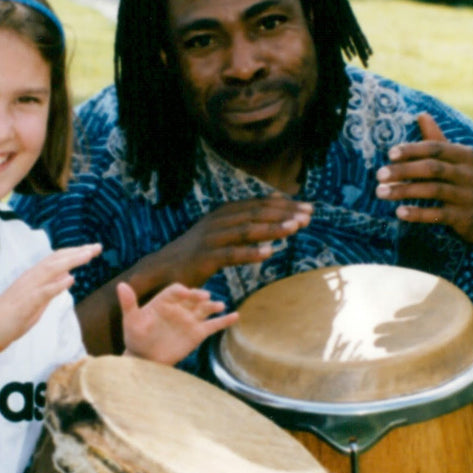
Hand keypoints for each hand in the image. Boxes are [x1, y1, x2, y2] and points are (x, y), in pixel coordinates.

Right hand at [0, 244, 101, 352]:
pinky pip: (42, 292)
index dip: (74, 253)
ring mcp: (27, 289)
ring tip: (88, 255)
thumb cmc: (8, 319)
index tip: (91, 249)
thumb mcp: (36, 302)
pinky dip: (57, 285)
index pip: (56, 260)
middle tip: (97, 246)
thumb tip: (67, 277)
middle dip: (78, 252)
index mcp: (32, 278)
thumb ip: (51, 289)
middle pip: (56, 259)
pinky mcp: (25, 304)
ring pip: (51, 270)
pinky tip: (71, 279)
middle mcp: (29, 278)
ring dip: (71, 261)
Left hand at [118, 281, 238, 366]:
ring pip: (204, 308)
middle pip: (192, 297)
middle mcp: (179, 308)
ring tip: (220, 305)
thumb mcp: (131, 320)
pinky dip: (224, 320)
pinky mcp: (197, 333)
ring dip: (213, 305)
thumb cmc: (136, 338)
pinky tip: (235, 316)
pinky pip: (213, 325)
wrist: (144, 359)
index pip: (175, 291)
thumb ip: (128, 303)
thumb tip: (121, 285)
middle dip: (199, 296)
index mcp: (163, 301)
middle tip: (205, 297)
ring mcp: (189, 320)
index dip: (181, 291)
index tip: (186, 293)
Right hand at [153, 195, 312, 287]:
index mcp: (223, 214)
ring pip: (246, 230)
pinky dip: (250, 252)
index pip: (258, 204)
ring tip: (295, 227)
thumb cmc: (197, 253)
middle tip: (308, 215)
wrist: (164, 268)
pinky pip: (230, 254)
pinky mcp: (204, 258)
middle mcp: (218, 221)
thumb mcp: (221, 232)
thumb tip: (273, 212)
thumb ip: (244, 223)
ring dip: (272, 228)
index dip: (284, 204)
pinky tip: (269, 253)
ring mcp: (210, 239)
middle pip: (256, 213)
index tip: (307, 206)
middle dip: (284, 213)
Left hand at [375, 112, 472, 248]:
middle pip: (432, 168)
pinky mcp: (465, 218)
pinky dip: (417, 213)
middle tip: (379, 175)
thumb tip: (421, 114)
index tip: (390, 154)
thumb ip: (438, 140)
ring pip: (432, 190)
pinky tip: (399, 212)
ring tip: (381, 192)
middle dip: (403, 170)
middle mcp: (468, 174)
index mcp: (466, 155)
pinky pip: (437, 214)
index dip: (412, 150)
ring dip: (404, 191)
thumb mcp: (460, 160)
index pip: (436, 148)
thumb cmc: (469, 183)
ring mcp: (467, 196)